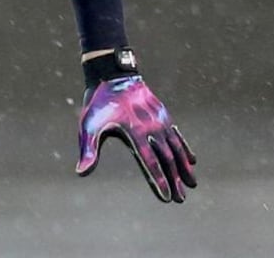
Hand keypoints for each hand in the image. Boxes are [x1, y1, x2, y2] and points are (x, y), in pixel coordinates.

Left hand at [76, 75, 196, 201]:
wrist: (113, 75)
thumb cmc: (98, 103)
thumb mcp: (88, 126)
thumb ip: (89, 150)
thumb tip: (81, 172)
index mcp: (134, 133)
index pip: (150, 162)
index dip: (158, 181)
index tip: (166, 197)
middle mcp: (151, 128)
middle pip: (166, 159)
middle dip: (174, 180)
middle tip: (181, 199)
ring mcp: (160, 121)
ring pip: (175, 148)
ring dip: (183, 167)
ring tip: (192, 184)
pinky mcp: (164, 116)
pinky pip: (177, 135)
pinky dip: (184, 148)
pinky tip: (192, 160)